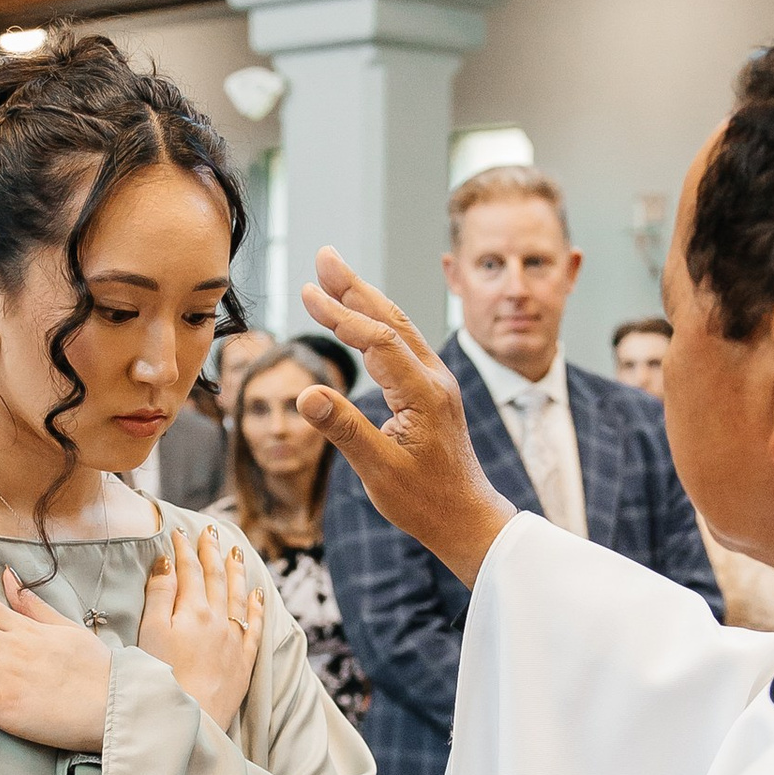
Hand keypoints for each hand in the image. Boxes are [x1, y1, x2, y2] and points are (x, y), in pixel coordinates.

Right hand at [139, 525, 266, 730]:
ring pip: (238, 596)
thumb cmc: (162, 677)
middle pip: (216, 578)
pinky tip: (258, 595)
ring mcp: (234, 640)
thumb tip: (167, 562)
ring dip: (236, 571)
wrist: (191, 718)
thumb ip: (159, 595)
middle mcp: (218, 619)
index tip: (179, 532)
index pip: (189, 571)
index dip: (183, 549)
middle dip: (212, 552)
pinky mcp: (244, 662)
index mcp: (192, 610)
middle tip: (211, 530)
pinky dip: (256, 608)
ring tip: (236, 551)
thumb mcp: (151, 632)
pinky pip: (255, 627)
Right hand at [297, 251, 517, 587]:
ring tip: (336, 277)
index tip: (308, 292)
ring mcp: (437, 383)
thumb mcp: (379, 471)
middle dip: (355, 287)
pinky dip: (378, 323)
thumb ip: (345, 429)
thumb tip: (305, 395)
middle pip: (391, 319)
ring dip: (366, 299)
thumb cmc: (427, 502)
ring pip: (399, 328)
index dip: (341, 315)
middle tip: (325, 256)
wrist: (469, 519)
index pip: (376, 340)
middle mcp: (435, 379)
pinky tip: (363, 318)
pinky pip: (403, 345)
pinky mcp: (434, 392)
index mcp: (423, 393)